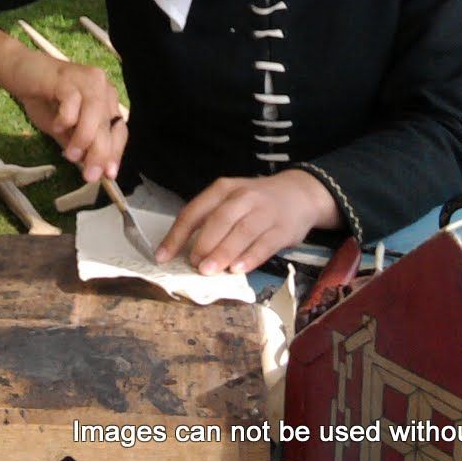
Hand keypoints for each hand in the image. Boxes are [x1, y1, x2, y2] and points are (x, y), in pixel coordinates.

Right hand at [0, 49, 126, 182]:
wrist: (19, 71)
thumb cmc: (44, 99)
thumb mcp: (63, 128)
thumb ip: (78, 143)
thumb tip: (92, 168)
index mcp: (105, 99)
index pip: (118, 129)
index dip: (115, 152)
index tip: (108, 175)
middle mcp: (101, 86)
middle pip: (108, 124)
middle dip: (100, 153)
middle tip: (89, 176)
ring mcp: (85, 79)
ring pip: (95, 113)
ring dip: (84, 138)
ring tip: (71, 155)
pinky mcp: (66, 77)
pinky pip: (72, 101)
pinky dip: (66, 118)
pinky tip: (55, 126)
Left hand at [155, 170, 337, 274]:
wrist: (299, 193)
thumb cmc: (256, 202)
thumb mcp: (231, 200)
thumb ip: (211, 221)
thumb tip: (185, 253)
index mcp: (223, 189)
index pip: (195, 211)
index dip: (177, 235)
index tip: (162, 256)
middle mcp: (243, 197)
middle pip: (219, 219)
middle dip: (204, 243)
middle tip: (193, 265)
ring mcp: (264, 212)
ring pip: (241, 232)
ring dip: (223, 252)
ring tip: (209, 271)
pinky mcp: (283, 229)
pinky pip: (264, 244)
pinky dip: (250, 257)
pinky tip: (237, 270)